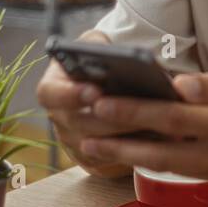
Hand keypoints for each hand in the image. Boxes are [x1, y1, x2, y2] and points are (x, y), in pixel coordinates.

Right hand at [34, 31, 152, 176]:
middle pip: (79, 124)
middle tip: (137, 111)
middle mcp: (59, 116)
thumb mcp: (97, 45)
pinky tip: (158, 137)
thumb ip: (100, 48)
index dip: (70, 94)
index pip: (49, 94)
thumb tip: (115, 57)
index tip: (95, 91)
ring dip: (127, 137)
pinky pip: (110, 161)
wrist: (103, 80)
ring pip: (97, 146)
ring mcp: (74, 140)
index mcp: (54, 86)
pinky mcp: (92, 158)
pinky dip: (133, 151)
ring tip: (156, 124)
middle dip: (110, 118)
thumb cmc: (100, 60)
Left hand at [77, 67, 207, 192]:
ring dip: (134, 155)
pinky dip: (162, 163)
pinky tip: (143, 153)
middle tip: (86, 133)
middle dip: (120, 140)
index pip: (172, 116)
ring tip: (102, 146)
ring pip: (170, 165)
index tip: (102, 102)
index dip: (134, 110)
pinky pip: (190, 172)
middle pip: (162, 148)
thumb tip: (182, 86)